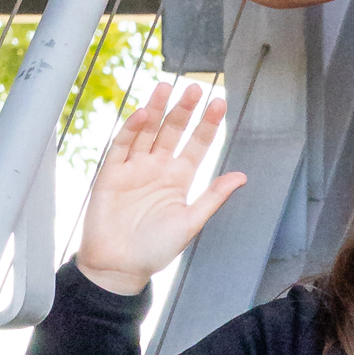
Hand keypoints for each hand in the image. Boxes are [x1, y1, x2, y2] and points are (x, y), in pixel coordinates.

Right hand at [72, 74, 245, 290]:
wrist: (120, 267)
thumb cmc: (155, 250)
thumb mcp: (190, 222)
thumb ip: (213, 197)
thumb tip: (242, 176)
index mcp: (179, 179)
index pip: (197, 145)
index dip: (207, 125)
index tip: (219, 104)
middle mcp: (157, 168)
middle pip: (172, 131)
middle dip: (184, 111)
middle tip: (196, 88)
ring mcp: (134, 168)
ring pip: (147, 132)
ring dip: (156, 110)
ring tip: (167, 88)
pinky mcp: (111, 174)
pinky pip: (122, 146)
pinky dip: (131, 129)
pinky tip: (142, 114)